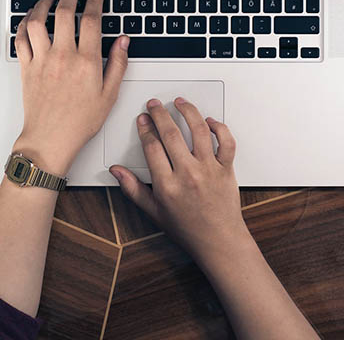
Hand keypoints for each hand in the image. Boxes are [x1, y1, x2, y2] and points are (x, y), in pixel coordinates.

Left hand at [13, 0, 128, 175]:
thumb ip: (118, 64)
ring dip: (44, 2)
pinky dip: (24, 23)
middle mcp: (63, 56)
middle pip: (65, 11)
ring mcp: (42, 60)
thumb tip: (123, 41)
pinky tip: (31, 17)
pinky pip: (21, 38)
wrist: (50, 139)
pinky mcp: (26, 67)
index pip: (92, 19)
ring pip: (38, 20)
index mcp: (87, 62)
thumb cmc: (80, 122)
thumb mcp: (109, 95)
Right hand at [109, 98, 249, 264]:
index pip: (152, 146)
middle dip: (160, 114)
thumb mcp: (154, 212)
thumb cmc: (188, 228)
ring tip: (180, 102)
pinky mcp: (226, 169)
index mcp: (167, 185)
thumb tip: (116, 172)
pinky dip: (219, 128)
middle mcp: (188, 174)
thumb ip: (133, 189)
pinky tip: (209, 121)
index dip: (145, 128)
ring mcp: (209, 170)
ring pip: (199, 131)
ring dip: (188, 112)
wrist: (219, 241)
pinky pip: (226, 142)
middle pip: (171, 134)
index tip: (142, 119)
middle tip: (155, 105)